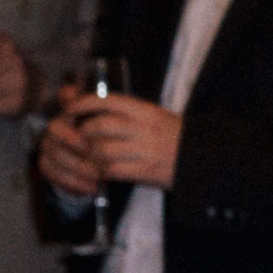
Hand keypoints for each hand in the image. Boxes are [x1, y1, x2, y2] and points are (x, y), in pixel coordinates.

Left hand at [52, 88, 181, 191]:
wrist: (202, 157)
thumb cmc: (173, 135)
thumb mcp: (153, 116)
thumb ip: (125, 111)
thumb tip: (91, 104)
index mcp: (145, 111)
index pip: (108, 101)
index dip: (84, 103)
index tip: (70, 109)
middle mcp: (144, 128)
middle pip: (99, 126)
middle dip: (83, 133)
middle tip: (78, 138)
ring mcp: (145, 150)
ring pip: (102, 150)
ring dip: (89, 155)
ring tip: (89, 157)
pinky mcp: (145, 171)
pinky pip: (113, 170)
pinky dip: (101, 172)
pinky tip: (100, 171)